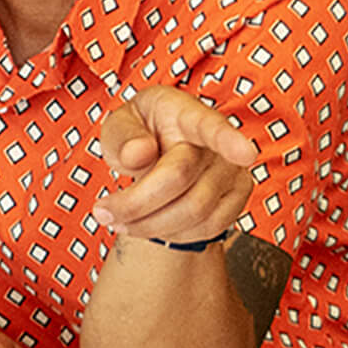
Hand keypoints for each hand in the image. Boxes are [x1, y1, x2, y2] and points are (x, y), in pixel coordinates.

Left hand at [92, 86, 260, 245]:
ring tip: (118, 221)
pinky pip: (208, 228)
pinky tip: (151, 224)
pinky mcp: (238, 195)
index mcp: (185, 113)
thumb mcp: (118, 127)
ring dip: (148, 225)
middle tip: (101, 213)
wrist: (157, 154)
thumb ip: (123, 135)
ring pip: (194, 212)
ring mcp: (232, 169)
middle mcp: (216, 141)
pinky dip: (172, 234)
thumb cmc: (137, 135)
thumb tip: (139, 153)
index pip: (209, 125)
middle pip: (178, 178)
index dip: (229, 140)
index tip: (246, 153)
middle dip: (134, 203)